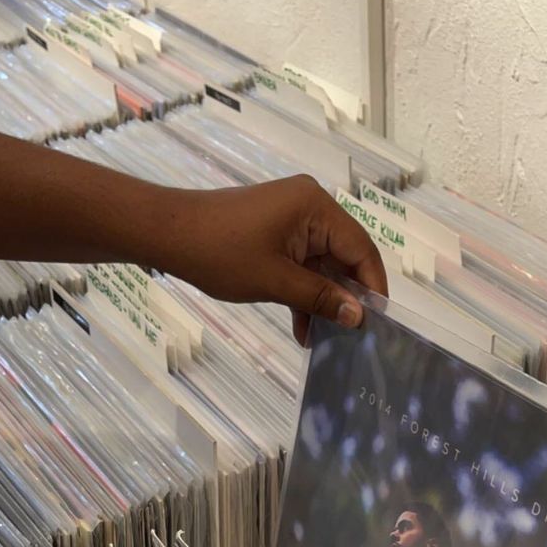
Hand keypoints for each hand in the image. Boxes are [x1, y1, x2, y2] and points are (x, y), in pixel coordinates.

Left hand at [161, 175, 387, 344]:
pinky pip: (302, 263)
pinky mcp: (276, 231)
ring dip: (322, 300)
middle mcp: (310, 206)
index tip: (376, 323)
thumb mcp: (276, 281)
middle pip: (344, 256)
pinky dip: (303, 291)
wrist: (169, 234)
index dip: (372, 287)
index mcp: (316, 207)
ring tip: (324, 340)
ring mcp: (292, 217)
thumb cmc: (221, 253)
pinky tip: (302, 328)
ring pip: (322, 264)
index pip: (361, 248)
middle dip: (346, 297)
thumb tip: (358, 316)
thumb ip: (321, 298)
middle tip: (351, 337)